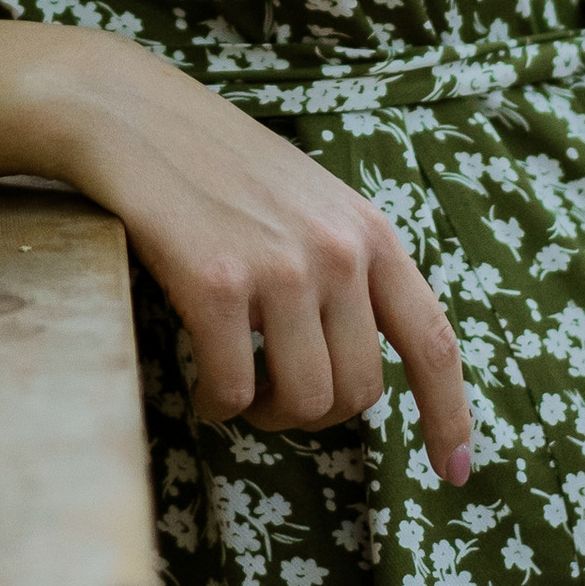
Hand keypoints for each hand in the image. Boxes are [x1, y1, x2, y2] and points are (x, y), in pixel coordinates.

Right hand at [18, 30, 474, 470]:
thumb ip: (346, 266)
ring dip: (267, 414)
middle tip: (273, 396)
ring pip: (304, 403)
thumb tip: (358, 361)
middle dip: (318, 413)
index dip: (449, 415)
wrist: (130, 114)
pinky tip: (198, 382)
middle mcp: (338, 251)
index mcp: (369, 231)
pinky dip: (216, 404)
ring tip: (236, 386)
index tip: (454, 471)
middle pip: (361, 392)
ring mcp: (281, 268)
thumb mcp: (309, 200)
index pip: (432, 341)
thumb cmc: (214, 163)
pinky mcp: (217, 285)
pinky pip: (234, 391)